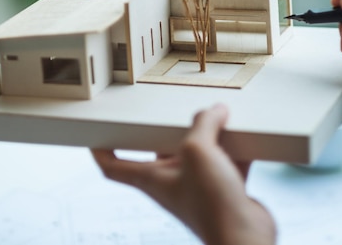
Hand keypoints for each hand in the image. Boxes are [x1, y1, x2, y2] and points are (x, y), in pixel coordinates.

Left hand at [91, 104, 275, 244]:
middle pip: (160, 152)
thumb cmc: (212, 204)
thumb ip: (204, 123)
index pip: (113, 167)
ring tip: (217, 116)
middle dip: (168, 131)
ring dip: (207, 137)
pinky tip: (245, 136)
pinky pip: (225, 163)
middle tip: (172, 112)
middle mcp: (171, 183)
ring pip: (197, 156)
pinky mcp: (223, 191)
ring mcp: (198, 188)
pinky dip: (234, 150)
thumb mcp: (199, 150)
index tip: (96, 136)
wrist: (245, 238)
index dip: (101, 151)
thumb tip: (215, 111)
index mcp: (151, 178)